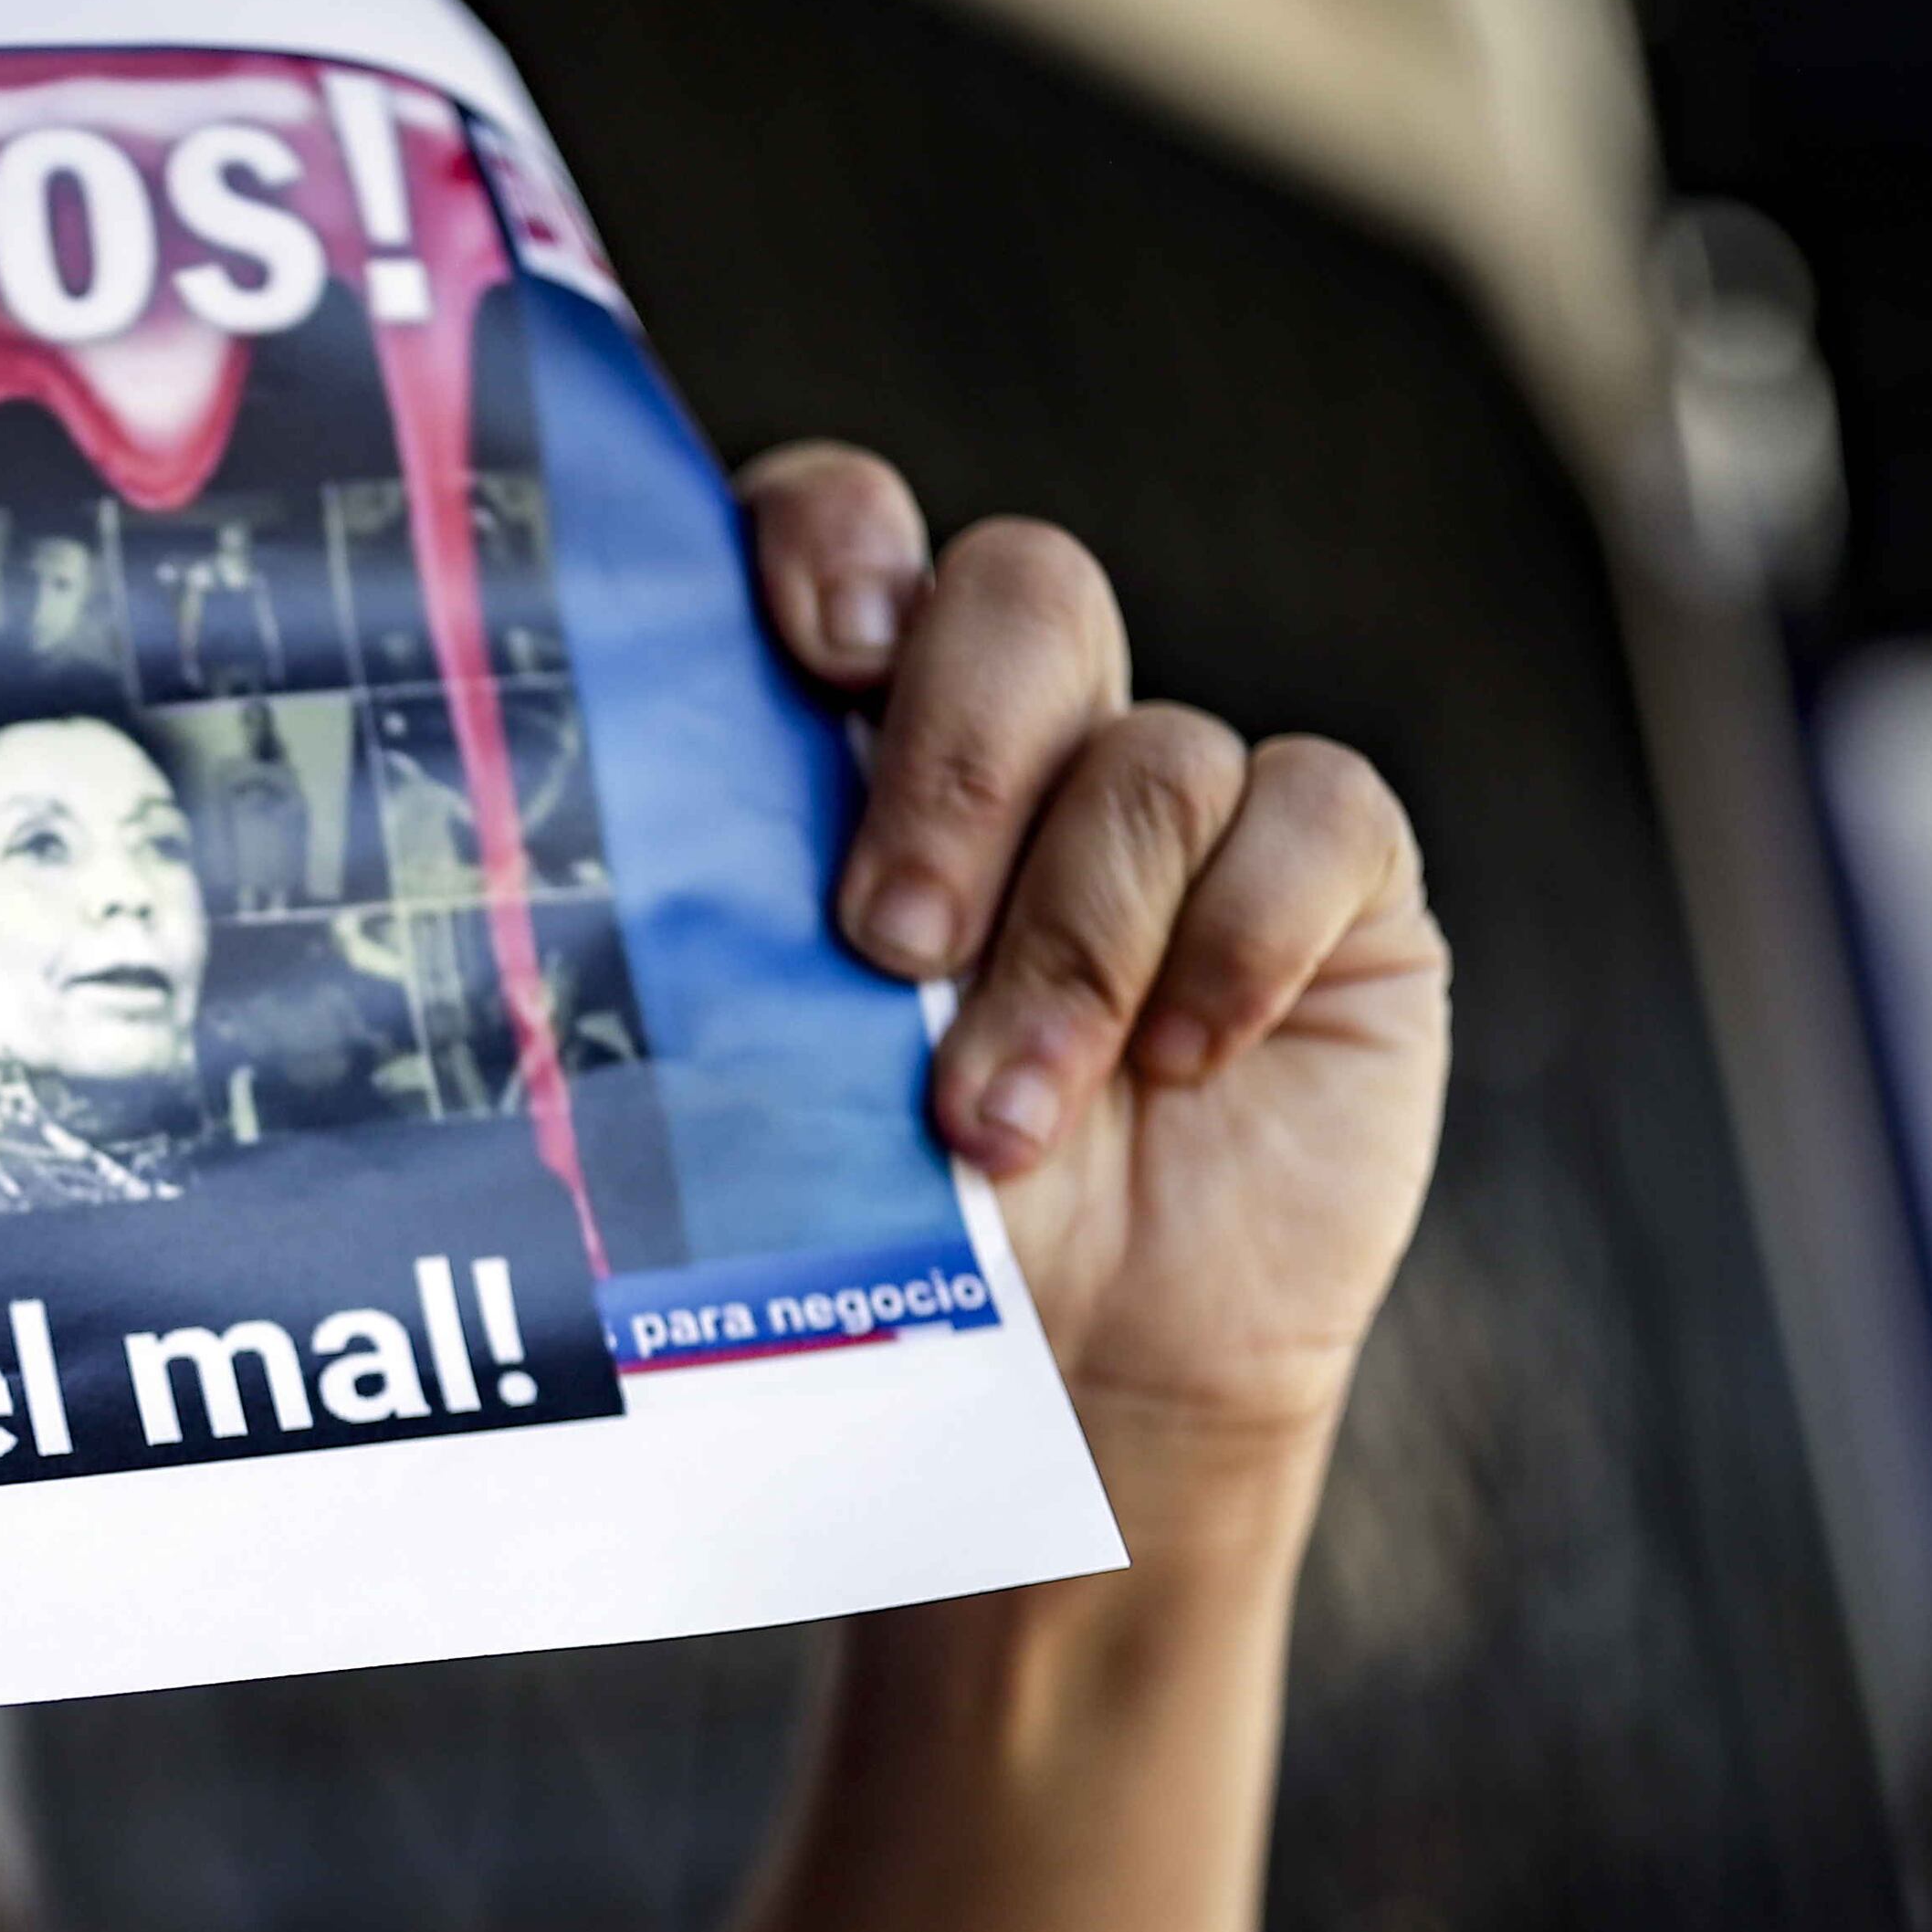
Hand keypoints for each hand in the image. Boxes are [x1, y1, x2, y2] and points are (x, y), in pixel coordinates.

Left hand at [739, 444, 1448, 1502]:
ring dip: (1069, 948)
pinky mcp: (1334, 876)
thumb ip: (725, 936)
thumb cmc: (877, 1233)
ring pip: (1156, 750)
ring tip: (995, 1127)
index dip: (831, 535)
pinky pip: (1312, 813)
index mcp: (854, 742)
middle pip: (1021, 594)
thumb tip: (597, 864)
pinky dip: (1235, 943)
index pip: (844, 536)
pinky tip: (1183, 1065)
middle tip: (886, 943)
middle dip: (954, 760)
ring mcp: (1185, 797)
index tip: (818, 647)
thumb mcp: (771, 1080)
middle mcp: (1024, 736)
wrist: (1051, 1396)